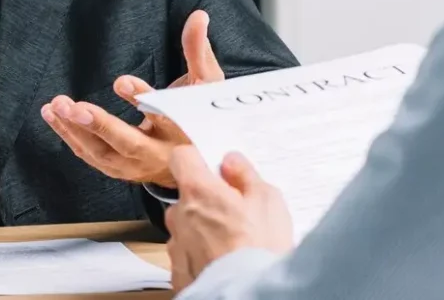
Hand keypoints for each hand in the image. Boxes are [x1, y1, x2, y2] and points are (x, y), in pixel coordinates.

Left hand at [40, 10, 222, 188]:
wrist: (198, 161)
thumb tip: (198, 16)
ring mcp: (136, 166)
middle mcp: (158, 153)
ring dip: (75, 131)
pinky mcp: (119, 169)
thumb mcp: (206, 83)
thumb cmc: (199, 114)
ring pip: (102, 153)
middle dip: (99, 125)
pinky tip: (54, 117)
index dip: (142, 99)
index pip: (164, 116)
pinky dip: (71, 137)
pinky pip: (91, 155)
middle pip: (127, 143)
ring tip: (56, 106)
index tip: (121, 82)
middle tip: (72, 106)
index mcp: (183, 131)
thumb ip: (197, 50)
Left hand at [165, 146, 293, 292]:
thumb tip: (232, 162)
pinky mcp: (178, 273)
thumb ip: (245, 175)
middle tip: (235, 213)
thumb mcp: (267, 200)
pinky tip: (223, 262)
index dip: (197, 159)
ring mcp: (176, 246)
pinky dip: (201, 256)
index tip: (211, 166)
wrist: (249, 296)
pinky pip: (187, 255)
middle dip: (206, 201)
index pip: (182, 157)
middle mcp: (179, 215)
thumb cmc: (259, 251)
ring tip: (233, 244)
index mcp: (198, 191)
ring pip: (187, 227)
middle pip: (186, 196)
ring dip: (203, 230)